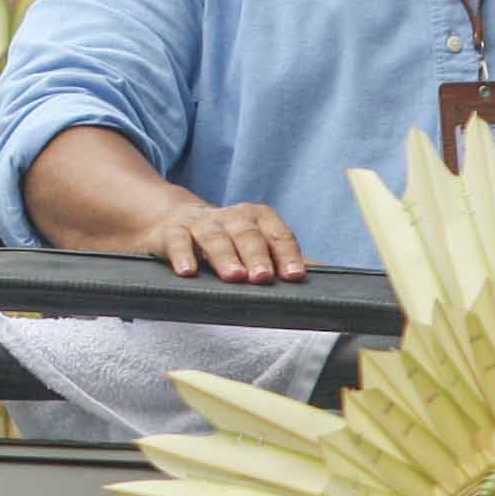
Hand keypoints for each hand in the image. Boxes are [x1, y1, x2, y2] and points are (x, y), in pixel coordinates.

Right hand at [150, 200, 304, 283]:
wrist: (172, 218)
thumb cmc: (224, 237)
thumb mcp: (254, 241)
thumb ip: (282, 256)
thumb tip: (323, 274)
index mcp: (256, 218)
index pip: (277, 235)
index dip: (287, 254)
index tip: (295, 275)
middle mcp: (230, 217)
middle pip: (247, 234)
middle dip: (256, 255)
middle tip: (263, 277)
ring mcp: (200, 223)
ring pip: (215, 237)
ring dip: (225, 256)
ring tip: (234, 276)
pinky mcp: (171, 232)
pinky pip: (177, 241)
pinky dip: (183, 255)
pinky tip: (188, 272)